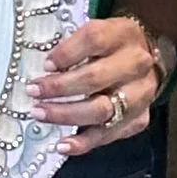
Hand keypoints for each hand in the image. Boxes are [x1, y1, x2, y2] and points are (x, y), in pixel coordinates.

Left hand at [31, 14, 170, 154]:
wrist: (143, 61)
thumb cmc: (109, 46)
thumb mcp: (95, 32)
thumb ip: (73, 45)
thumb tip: (45, 68)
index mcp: (123, 34)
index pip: (94, 40)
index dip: (67, 53)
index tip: (45, 64)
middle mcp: (136, 64)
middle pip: (95, 78)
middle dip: (59, 87)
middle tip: (33, 91)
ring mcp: (140, 94)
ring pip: (102, 110)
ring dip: (66, 115)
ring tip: (40, 114)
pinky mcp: (139, 119)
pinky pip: (109, 134)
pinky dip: (84, 143)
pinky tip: (62, 145)